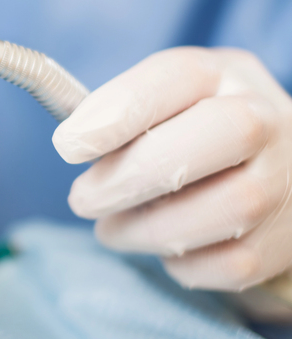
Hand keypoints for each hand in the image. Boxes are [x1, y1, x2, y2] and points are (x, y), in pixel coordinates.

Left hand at [52, 47, 291, 291]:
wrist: (271, 178)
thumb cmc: (192, 136)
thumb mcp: (162, 104)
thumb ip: (121, 114)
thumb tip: (74, 143)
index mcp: (225, 75)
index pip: (182, 74)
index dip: (120, 110)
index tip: (68, 146)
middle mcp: (270, 120)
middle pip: (221, 135)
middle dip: (133, 176)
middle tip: (82, 199)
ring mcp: (287, 182)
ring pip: (228, 208)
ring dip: (148, 228)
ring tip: (111, 227)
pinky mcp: (285, 243)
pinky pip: (232, 263)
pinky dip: (184, 263)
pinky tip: (162, 247)